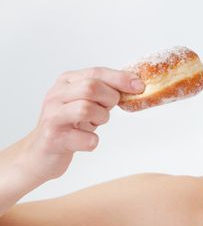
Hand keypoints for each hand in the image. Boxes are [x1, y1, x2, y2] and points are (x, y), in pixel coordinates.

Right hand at [16, 67, 144, 182]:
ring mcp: (52, 117)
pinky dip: (93, 141)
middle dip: (109, 98)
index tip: (139, 85)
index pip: (96, 72)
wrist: (40, 153)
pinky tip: (86, 141)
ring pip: (86, 109)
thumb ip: (103, 90)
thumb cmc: (69, 125)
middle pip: (91, 87)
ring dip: (101, 118)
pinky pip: (86, 139)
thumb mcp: (84, 101)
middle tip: (109, 108)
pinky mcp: (53, 139)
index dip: (120, 78)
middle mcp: (56, 96)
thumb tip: (135, 85)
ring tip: (95, 123)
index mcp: (66, 82)